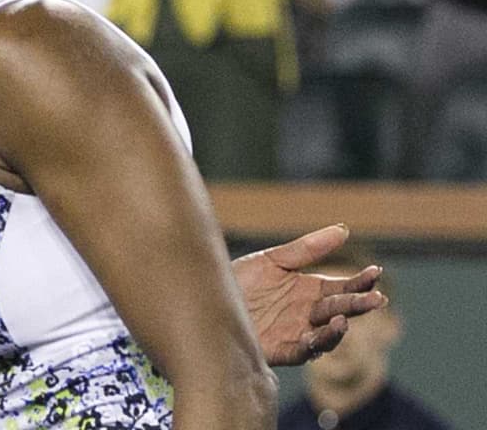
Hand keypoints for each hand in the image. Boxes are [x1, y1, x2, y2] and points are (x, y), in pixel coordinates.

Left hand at [232, 225, 386, 365]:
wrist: (205, 298)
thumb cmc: (241, 280)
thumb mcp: (273, 260)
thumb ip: (307, 249)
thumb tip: (344, 230)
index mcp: (310, 291)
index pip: (343, 287)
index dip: (360, 281)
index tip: (376, 271)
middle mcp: (307, 313)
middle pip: (339, 310)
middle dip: (358, 305)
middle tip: (376, 299)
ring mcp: (295, 332)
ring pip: (325, 336)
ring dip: (337, 330)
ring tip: (344, 319)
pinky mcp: (277, 349)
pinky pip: (299, 352)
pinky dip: (309, 346)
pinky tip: (311, 336)